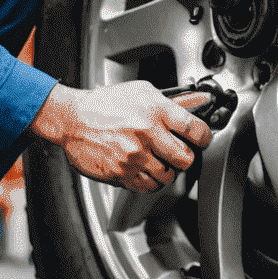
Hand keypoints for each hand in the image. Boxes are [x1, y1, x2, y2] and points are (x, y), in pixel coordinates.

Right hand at [31, 82, 211, 190]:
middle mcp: (147, 134)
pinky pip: (148, 186)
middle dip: (185, 157)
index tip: (202, 138)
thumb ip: (173, 99)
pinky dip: (150, 180)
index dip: (204, 137)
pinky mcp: (122, 174)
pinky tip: (143, 168)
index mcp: (155, 111)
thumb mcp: (142, 91)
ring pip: (168, 176)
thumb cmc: (106, 104)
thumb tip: (200, 101)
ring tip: (156, 158)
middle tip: (178, 152)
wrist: (73, 119)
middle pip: (186, 159)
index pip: (195, 130)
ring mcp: (134, 157)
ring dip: (166, 170)